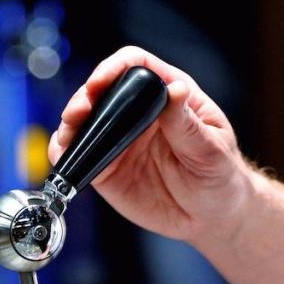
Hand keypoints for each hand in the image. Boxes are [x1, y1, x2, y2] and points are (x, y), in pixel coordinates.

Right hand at [48, 46, 255, 243]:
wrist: (210, 217)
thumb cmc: (219, 176)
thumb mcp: (211, 149)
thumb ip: (188, 124)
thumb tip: (175, 90)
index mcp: (166, 96)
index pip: (135, 66)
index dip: (114, 68)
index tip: (101, 82)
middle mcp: (137, 114)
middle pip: (101, 91)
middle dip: (84, 97)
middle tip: (79, 112)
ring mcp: (118, 141)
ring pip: (83, 123)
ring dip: (69, 124)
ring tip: (68, 135)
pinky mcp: (106, 169)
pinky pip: (79, 156)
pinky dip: (65, 154)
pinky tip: (64, 155)